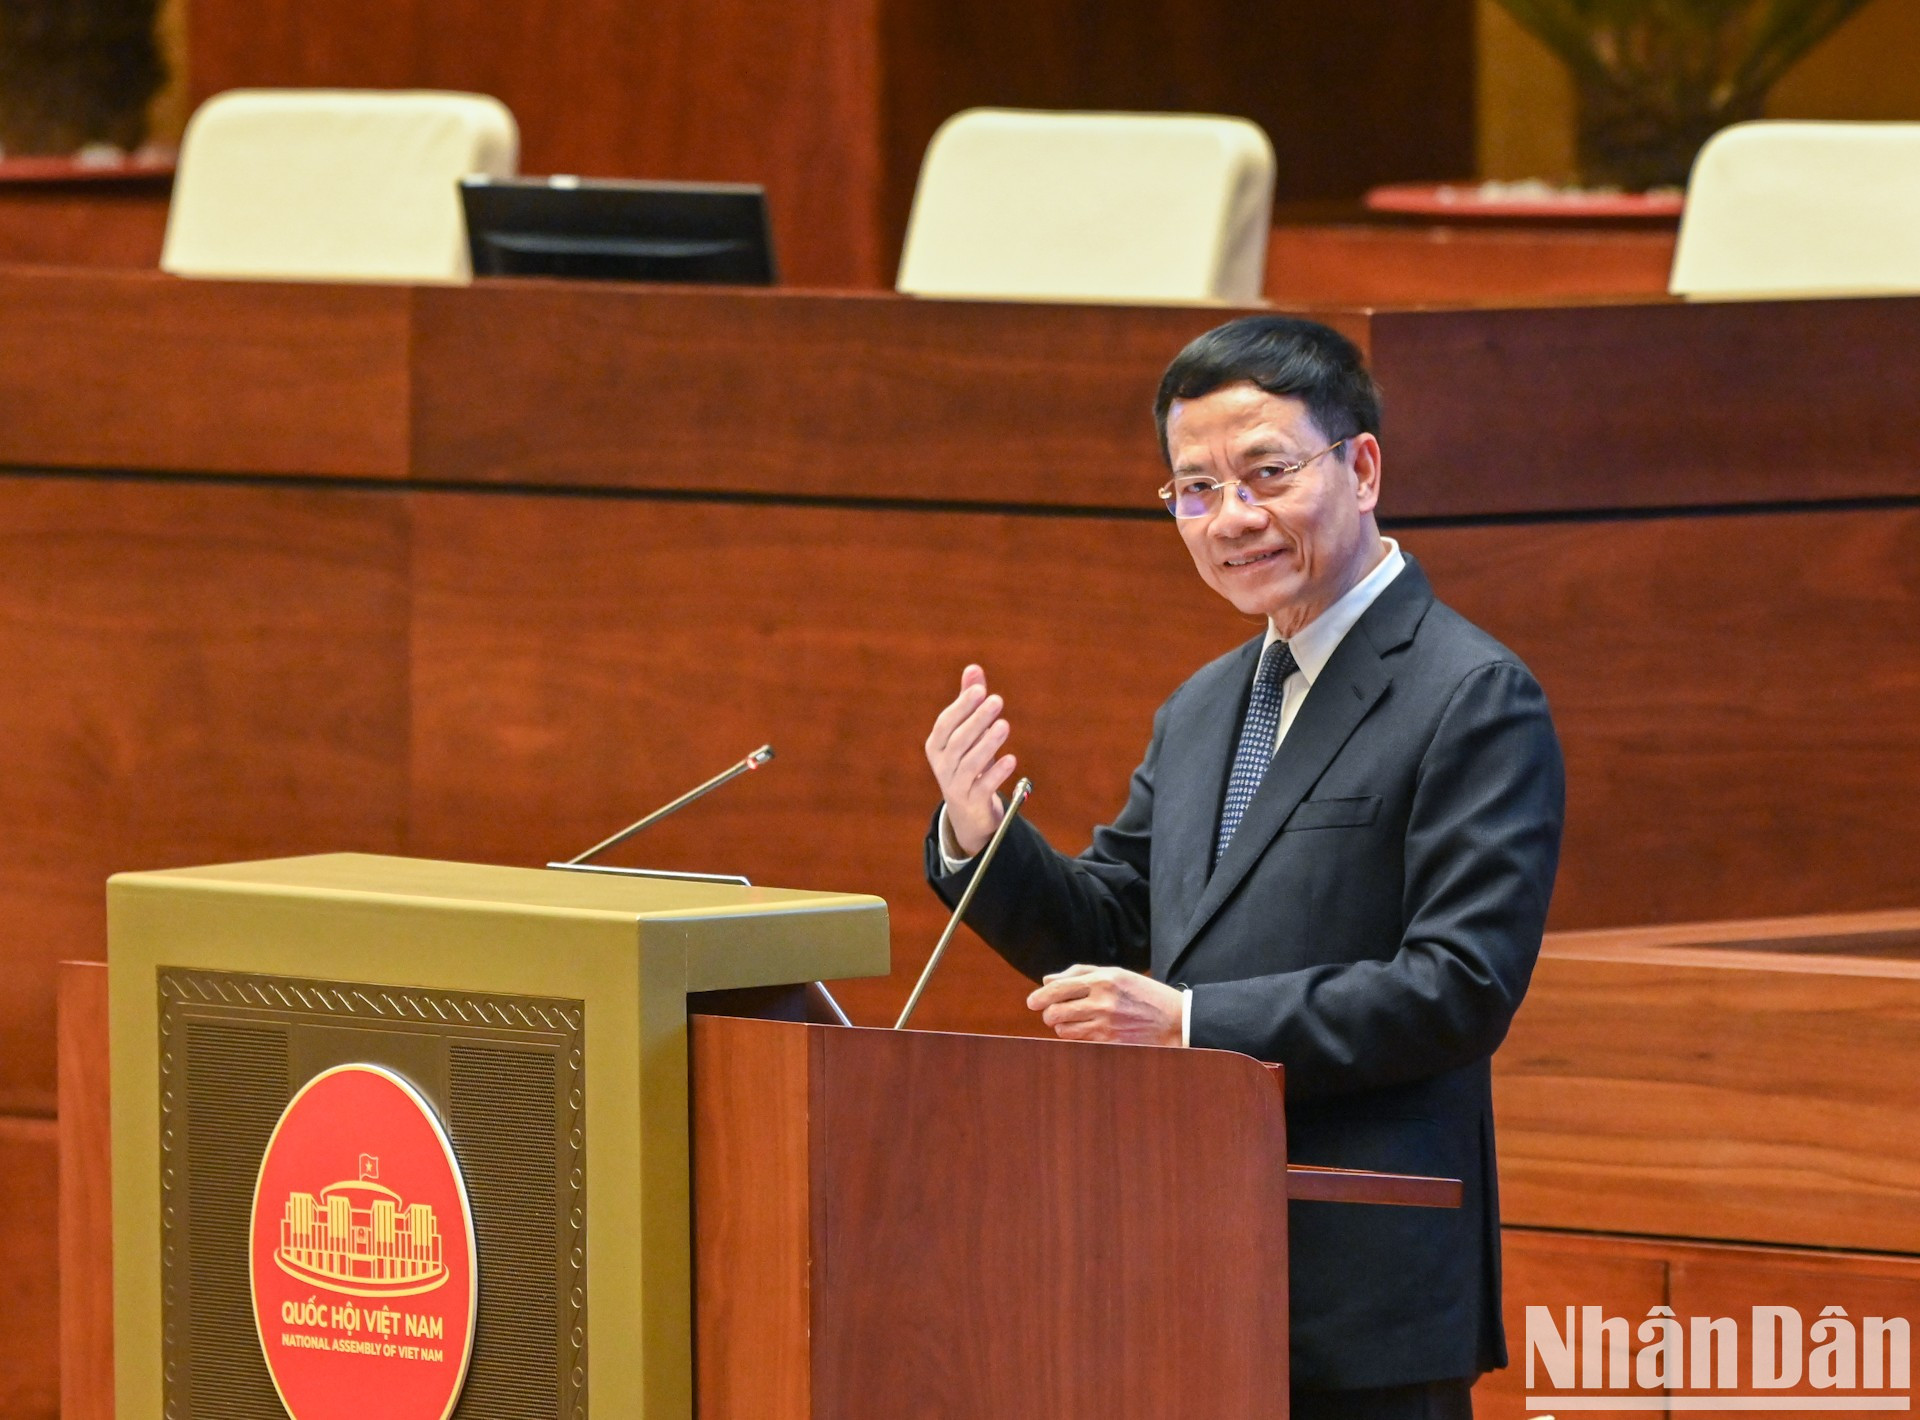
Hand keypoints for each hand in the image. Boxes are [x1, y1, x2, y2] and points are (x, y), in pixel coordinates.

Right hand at [924, 664, 1016, 856]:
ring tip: (1004, 725)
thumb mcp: (967, 731)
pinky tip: (1011, 759)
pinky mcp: (972, 801)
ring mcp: (955, 785)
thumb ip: (968, 702)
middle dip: (977, 720)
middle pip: (958, 741)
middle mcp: (942, 765)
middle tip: (997, 701)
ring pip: (970, 764)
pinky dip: (997, 773)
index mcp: (937, 745)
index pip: (946, 723)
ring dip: (987, 744)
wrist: (967, 809)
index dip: (962, 706)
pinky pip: (983, 787)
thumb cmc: (967, 759)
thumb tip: (973, 668)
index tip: (980, 690)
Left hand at [1026, 965, 1183, 1046]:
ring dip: (1061, 1027)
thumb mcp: (1116, 973)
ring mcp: (1106, 1024)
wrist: (1174, 1020)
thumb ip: (1080, 973)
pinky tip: (1083, 1031)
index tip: (1032, 1002)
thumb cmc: (1142, 993)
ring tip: (1070, 1022)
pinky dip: (1074, 1037)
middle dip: (1048, 1014)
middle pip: (1055, 1012)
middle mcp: (1102, 1001)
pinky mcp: (1110, 1042)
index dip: (1040, 996)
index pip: (1059, 988)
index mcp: (1103, 979)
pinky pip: (1078, 1042)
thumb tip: (1046, 980)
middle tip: (1051, 1013)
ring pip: (1063, 1030)